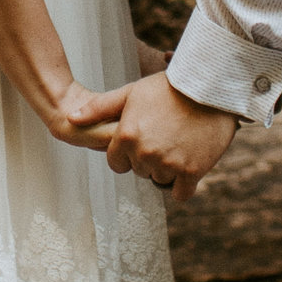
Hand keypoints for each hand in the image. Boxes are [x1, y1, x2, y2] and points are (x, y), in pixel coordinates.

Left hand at [63, 71, 237, 197]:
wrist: (211, 88)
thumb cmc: (169, 87)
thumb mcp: (131, 92)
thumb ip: (100, 108)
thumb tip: (70, 118)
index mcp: (126, 137)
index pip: (117, 164)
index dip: (129, 153)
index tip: (145, 138)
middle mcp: (144, 154)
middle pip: (139, 171)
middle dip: (148, 158)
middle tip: (165, 136)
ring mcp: (168, 164)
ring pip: (159, 181)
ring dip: (167, 170)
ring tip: (179, 144)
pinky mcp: (191, 172)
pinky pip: (180, 194)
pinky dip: (183, 184)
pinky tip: (188, 164)